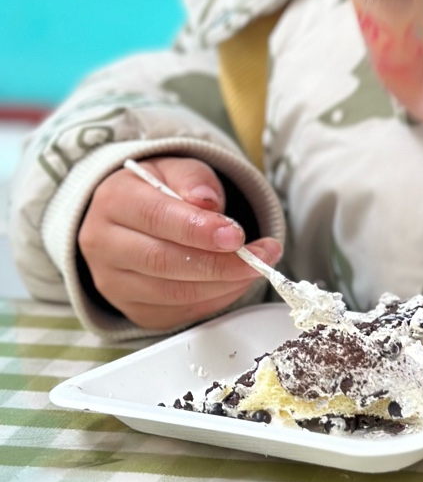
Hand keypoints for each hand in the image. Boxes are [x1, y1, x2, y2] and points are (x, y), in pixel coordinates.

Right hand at [78, 156, 281, 330]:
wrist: (132, 217)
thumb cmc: (157, 190)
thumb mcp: (175, 169)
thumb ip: (193, 179)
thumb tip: (207, 203)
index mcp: (113, 201)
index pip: (155, 217)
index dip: (199, 230)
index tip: (236, 235)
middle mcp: (103, 244)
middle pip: (163, 261)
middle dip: (219, 263)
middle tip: (260, 257)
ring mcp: (114, 282)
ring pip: (173, 293)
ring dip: (224, 284)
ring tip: (256, 267)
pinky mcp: (133, 309)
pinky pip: (179, 311)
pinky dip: (215, 299)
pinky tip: (236, 282)